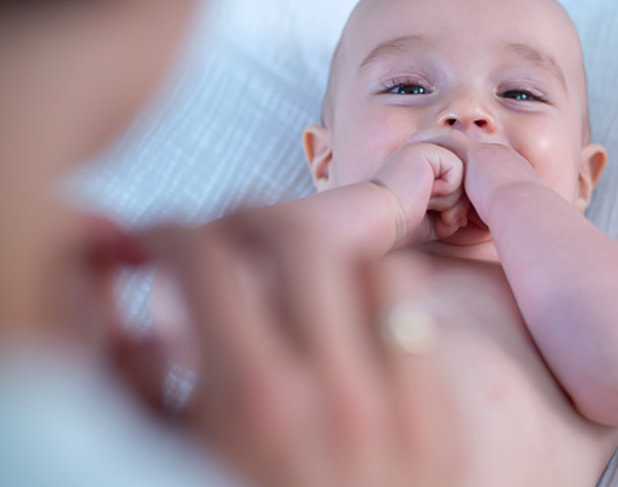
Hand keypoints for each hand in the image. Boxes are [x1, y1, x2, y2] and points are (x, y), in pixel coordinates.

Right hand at [116, 212, 460, 486]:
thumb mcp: (161, 460)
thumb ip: (128, 383)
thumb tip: (121, 299)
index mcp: (248, 403)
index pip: (204, 259)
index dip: (168, 231)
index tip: (159, 241)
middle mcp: (330, 390)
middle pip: (296, 237)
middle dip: (247, 215)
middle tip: (225, 232)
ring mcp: (396, 400)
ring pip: (372, 261)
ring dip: (324, 249)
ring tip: (292, 268)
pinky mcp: (438, 417)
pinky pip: (417, 312)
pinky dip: (379, 289)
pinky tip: (349, 310)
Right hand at [370, 142, 469, 246]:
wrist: (379, 217)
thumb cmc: (402, 224)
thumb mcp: (435, 219)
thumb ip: (453, 210)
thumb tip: (470, 213)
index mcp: (423, 170)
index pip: (458, 188)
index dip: (454, 209)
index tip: (438, 221)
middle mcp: (424, 157)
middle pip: (464, 183)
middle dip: (455, 207)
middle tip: (434, 215)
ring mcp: (425, 150)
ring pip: (463, 178)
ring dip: (449, 201)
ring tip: (424, 203)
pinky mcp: (428, 150)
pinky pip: (457, 169)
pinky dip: (446, 189)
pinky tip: (425, 192)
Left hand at [405, 128, 540, 224]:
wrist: (524, 210)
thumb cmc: (517, 223)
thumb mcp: (503, 216)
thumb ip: (487, 216)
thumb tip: (474, 226)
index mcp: (512, 172)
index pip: (484, 165)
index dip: (464, 168)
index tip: (448, 173)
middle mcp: (502, 157)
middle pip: (469, 151)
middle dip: (448, 151)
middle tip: (425, 152)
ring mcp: (490, 151)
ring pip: (457, 141)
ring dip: (435, 141)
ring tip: (412, 140)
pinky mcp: (478, 153)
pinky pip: (450, 139)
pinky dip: (431, 137)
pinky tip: (413, 138)